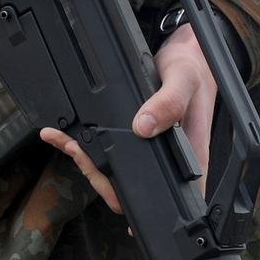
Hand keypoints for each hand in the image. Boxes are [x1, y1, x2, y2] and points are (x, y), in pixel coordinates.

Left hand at [40, 23, 216, 213]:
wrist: (187, 57)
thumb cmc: (194, 72)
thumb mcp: (184, 81)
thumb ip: (169, 104)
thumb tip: (144, 127)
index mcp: (186, 157)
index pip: (160, 193)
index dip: (133, 202)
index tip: (109, 190)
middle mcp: (165, 159)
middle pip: (128, 187)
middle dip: (98, 176)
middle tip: (79, 152)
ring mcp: (147, 150)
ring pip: (114, 171)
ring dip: (87, 160)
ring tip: (67, 142)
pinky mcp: (133, 138)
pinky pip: (107, 149)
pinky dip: (83, 144)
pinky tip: (65, 136)